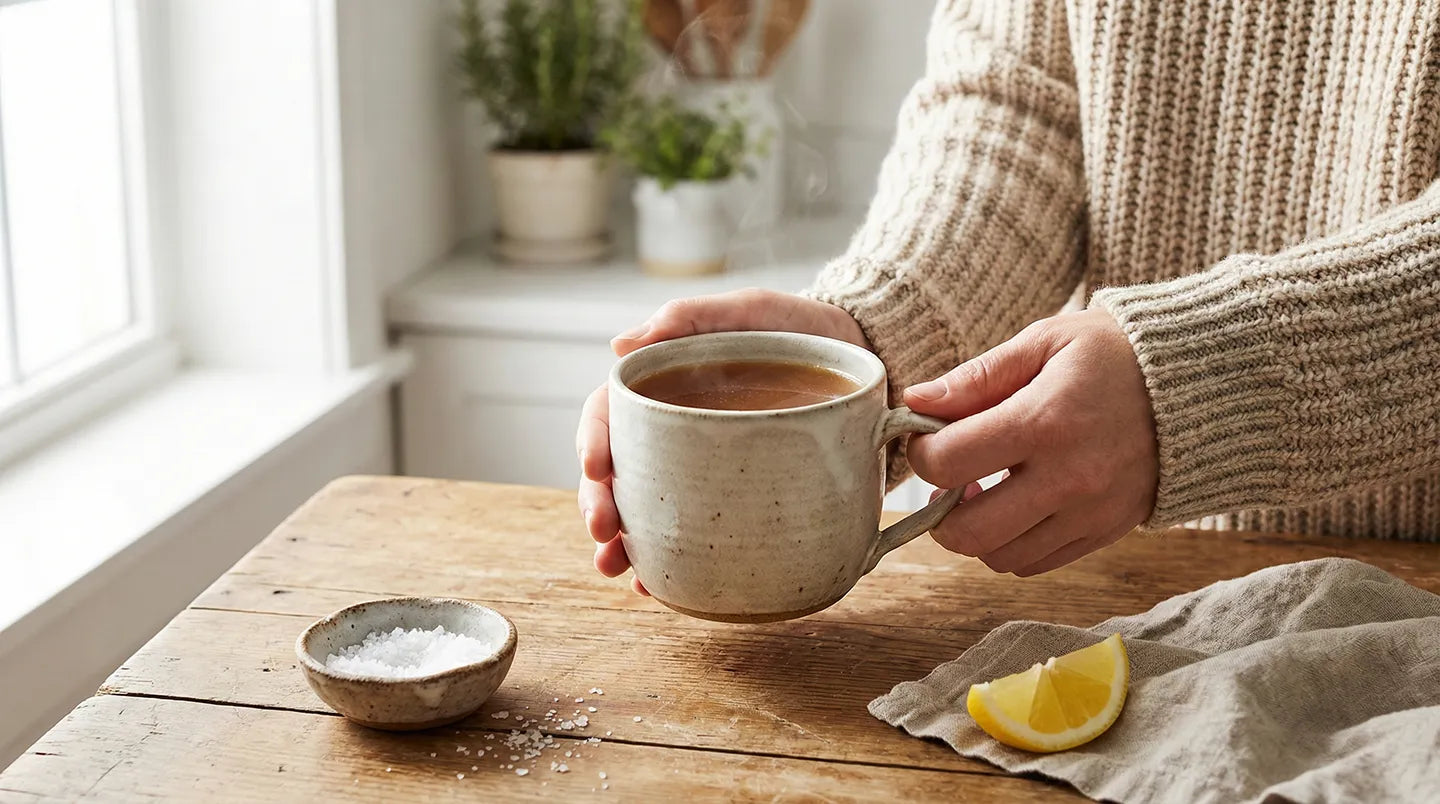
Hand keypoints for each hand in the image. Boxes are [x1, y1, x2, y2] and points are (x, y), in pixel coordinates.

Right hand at [576, 289, 865, 593]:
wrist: (866, 360)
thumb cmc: (801, 330)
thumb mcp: (751, 313)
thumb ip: (693, 318)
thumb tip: (620, 345)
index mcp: (667, 385)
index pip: (611, 412)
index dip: (593, 439)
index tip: (596, 467)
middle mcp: (677, 432)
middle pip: (618, 470)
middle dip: (600, 503)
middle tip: (602, 531)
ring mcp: (705, 469)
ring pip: (646, 508)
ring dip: (622, 542)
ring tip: (617, 567)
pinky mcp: (737, 499)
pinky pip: (695, 535)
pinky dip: (669, 562)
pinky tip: (656, 583)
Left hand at [903, 309, 1157, 575]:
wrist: (1209, 384)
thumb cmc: (1117, 354)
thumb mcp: (1047, 342)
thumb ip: (978, 376)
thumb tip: (916, 402)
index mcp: (1046, 421)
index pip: (948, 461)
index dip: (921, 452)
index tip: (928, 435)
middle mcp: (1069, 478)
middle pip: (967, 531)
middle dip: (937, 511)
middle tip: (947, 478)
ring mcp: (1091, 514)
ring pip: (1000, 557)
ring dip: (975, 530)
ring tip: (981, 490)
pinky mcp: (1107, 533)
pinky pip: (1036, 563)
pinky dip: (1011, 543)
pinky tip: (1016, 504)